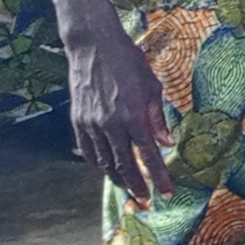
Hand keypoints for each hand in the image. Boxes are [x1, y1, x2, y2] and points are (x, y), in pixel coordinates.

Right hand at [64, 13, 170, 201]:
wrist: (93, 45)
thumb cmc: (128, 61)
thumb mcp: (152, 86)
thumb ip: (157, 118)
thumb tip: (166, 143)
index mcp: (133, 117)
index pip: (149, 156)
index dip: (159, 177)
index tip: (166, 192)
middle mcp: (111, 125)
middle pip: (124, 165)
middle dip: (136, 185)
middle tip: (145, 199)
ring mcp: (91, 124)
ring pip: (104, 161)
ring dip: (117, 177)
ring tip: (128, 187)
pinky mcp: (78, 120)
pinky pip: (87, 150)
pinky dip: (97, 162)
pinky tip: (106, 167)